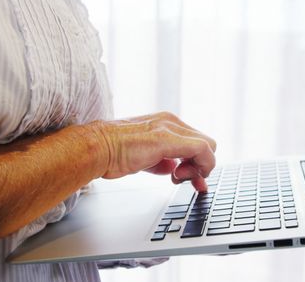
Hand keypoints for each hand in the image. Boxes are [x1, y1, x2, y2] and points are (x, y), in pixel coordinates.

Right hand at [89, 112, 216, 191]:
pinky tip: (180, 176)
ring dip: (200, 168)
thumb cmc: (112, 153)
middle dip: (202, 166)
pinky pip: (202, 149)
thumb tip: (171, 168)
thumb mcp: (143, 158)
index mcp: (165, 123)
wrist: (96, 149)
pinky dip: (201, 166)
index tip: (194, 180)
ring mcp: (170, 127)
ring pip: (208, 146)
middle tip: (188, 182)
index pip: (195, 141)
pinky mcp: (168, 138)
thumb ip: (161, 161)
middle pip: (206, 143)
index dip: (198, 162)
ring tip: (178, 178)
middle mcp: (170, 121)